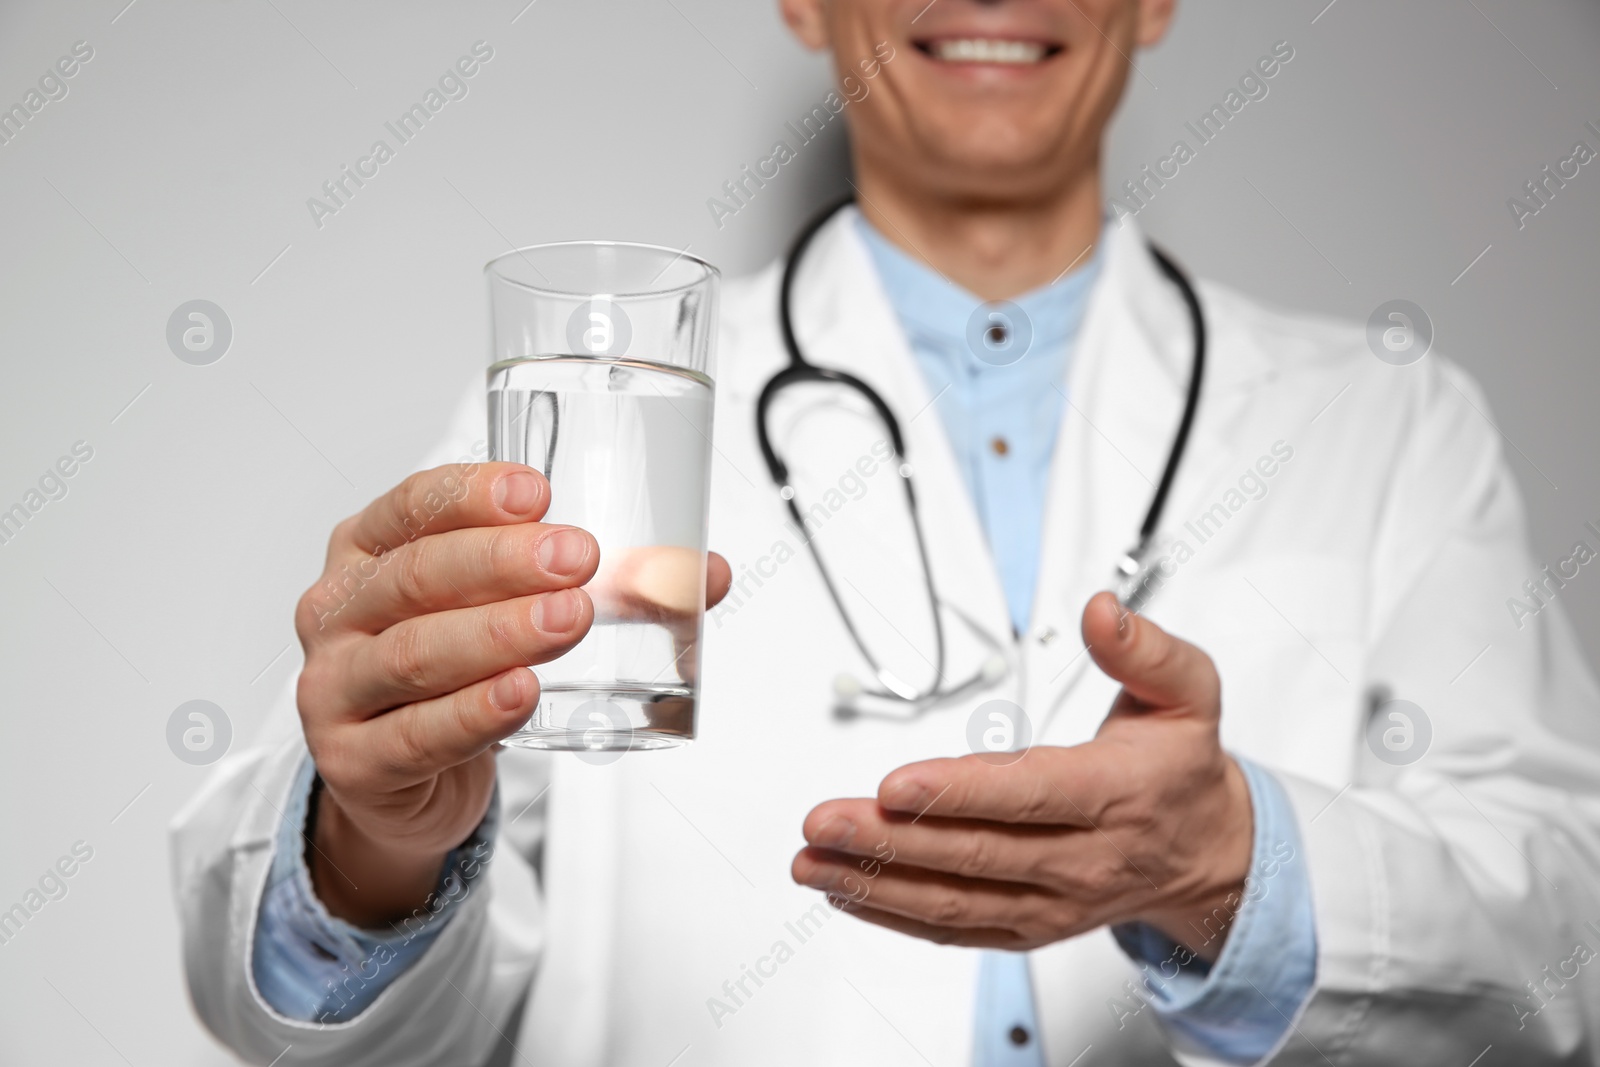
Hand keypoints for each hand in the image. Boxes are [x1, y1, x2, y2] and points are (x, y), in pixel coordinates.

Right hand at [296, 463, 728, 926]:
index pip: (414, 505)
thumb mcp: (505, 612)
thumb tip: (708, 574)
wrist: (400, 781)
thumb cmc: (454, 672)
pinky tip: (522, 694)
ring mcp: (336, 686)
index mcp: (370, 550)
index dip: (474, 493)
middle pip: (417, 574)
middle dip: (502, 561)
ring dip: (499, 633)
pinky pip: (417, 734)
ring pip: (417, 652)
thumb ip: (604, 587)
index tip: (540, 492)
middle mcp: (340, 609)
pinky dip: (475, 713)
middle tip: (578, 557)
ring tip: (569, 619)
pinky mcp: (353, 760)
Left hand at [791, 592, 1252, 959]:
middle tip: (821, 821)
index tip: (892, 785)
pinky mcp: (1030, 927)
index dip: (957, 792)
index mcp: (1117, 794)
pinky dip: (896, 915)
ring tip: (811, 861)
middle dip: (889, 839)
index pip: (1029, 795)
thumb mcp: (1188, 693)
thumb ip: (1144, 650)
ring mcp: (1055, 902)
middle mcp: (1084, 859)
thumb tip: (1100, 610)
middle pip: (976, 853)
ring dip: (876, 882)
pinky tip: (846, 890)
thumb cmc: (1181, 767)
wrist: (1208, 855)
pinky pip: (957, 929)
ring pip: (956, 899)